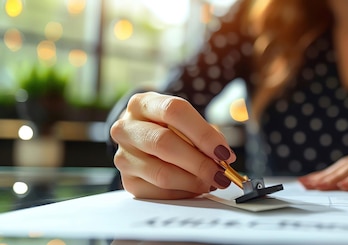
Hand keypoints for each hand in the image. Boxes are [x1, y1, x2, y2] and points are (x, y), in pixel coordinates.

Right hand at [110, 92, 235, 198]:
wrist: (143, 139)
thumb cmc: (171, 129)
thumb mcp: (187, 121)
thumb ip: (207, 134)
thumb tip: (224, 157)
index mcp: (142, 104)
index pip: (173, 111)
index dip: (202, 133)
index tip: (223, 152)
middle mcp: (126, 128)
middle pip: (164, 143)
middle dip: (199, 162)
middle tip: (221, 173)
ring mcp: (123, 156)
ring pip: (161, 173)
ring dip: (193, 181)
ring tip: (211, 181)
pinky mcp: (127, 181)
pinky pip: (159, 192)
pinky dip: (183, 193)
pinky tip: (195, 187)